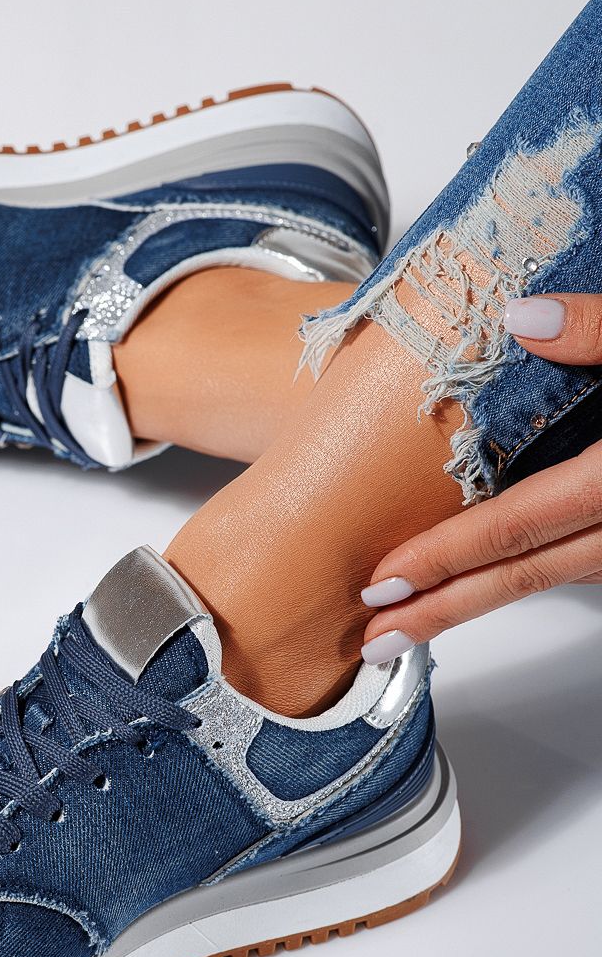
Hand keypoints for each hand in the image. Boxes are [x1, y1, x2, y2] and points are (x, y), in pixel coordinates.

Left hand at [359, 294, 601, 663]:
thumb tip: (523, 318)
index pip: (521, 527)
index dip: (447, 560)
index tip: (384, 584)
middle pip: (529, 576)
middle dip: (447, 610)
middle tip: (376, 638)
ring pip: (560, 575)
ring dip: (486, 599)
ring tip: (420, 617)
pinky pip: (591, 560)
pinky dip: (539, 570)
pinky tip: (503, 570)